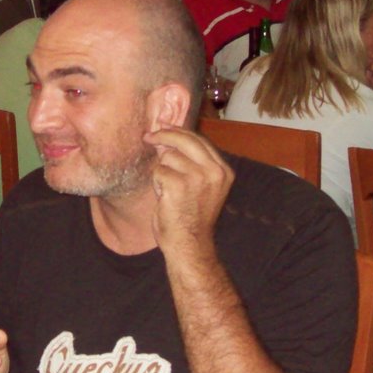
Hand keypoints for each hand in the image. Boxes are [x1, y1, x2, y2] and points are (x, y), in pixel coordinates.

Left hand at [143, 127, 232, 256]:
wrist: (189, 245)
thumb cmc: (191, 218)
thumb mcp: (202, 187)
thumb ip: (192, 163)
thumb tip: (167, 138)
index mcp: (223, 171)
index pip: (200, 141)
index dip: (179, 132)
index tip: (163, 127)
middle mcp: (214, 172)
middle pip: (185, 139)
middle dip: (163, 135)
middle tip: (148, 137)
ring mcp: (198, 178)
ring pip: (168, 157)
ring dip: (162, 172)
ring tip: (169, 191)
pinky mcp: (179, 185)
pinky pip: (158, 171)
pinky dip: (156, 184)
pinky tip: (164, 198)